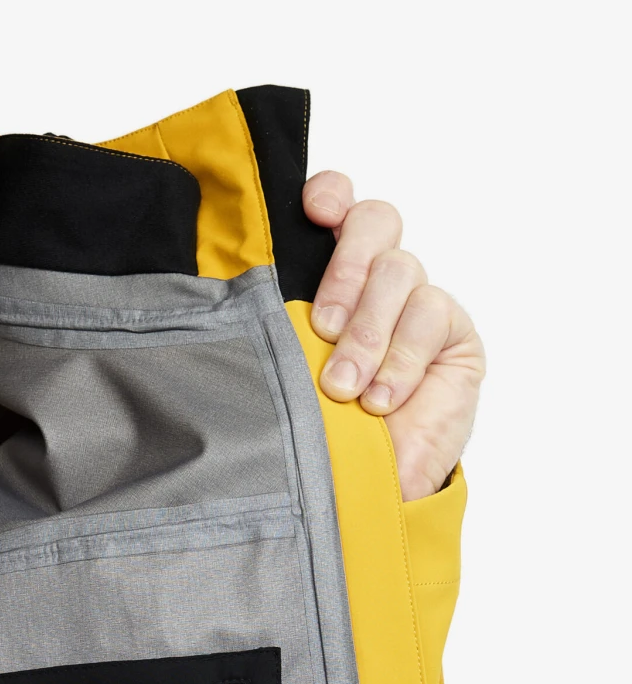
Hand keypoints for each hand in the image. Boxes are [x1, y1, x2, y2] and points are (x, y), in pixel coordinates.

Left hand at [302, 172, 485, 500]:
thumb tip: (231, 302)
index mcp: (326, 277)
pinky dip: (401, 360)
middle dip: (346, 266)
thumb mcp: (280, 373)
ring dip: (367, 331)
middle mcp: (373, 280)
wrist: (363, 488)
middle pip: (375, 222)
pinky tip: (381, 399)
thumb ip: (270, 328)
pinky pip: (431, 316)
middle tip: (320, 325)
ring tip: (343, 387)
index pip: (337, 206)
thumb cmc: (314, 429)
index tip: (312, 211)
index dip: (330, 195)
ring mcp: (416, 302)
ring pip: (400, 271)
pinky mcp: (451, 334)